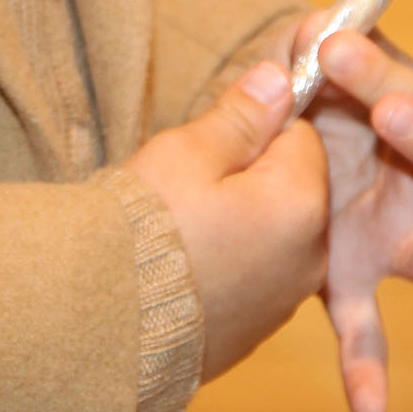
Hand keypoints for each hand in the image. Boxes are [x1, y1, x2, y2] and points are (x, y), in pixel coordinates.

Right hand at [126, 61, 327, 380]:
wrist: (102, 327)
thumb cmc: (143, 229)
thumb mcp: (186, 153)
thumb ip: (240, 116)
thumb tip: (279, 80)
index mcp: (301, 204)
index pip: (302, 136)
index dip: (257, 127)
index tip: (210, 139)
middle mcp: (311, 258)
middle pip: (294, 188)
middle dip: (251, 176)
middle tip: (188, 183)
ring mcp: (285, 301)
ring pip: (275, 234)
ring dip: (241, 221)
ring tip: (181, 226)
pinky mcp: (257, 332)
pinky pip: (256, 279)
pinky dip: (230, 265)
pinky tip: (182, 264)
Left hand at [295, 22, 412, 411]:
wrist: (270, 156)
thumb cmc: (312, 100)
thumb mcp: (309, 69)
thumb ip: (311, 48)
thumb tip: (312, 26)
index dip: (390, 74)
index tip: (337, 47)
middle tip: (392, 117)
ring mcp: (399, 242)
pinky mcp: (355, 285)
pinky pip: (368, 332)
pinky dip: (369, 369)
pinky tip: (366, 409)